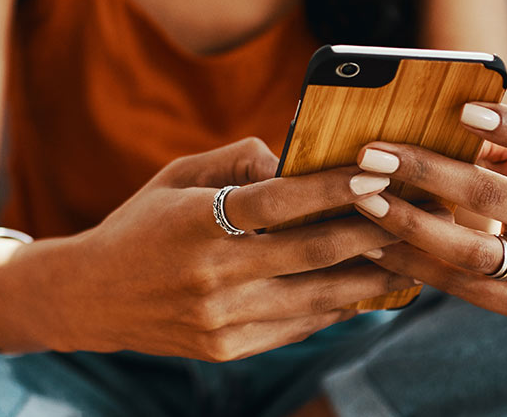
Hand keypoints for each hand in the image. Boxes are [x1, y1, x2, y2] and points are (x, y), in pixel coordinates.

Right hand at [0, 138, 415, 361]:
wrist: (90, 298)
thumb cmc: (141, 224)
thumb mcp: (176, 177)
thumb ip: (235, 161)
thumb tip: (293, 157)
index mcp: (196, 221)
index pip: (279, 202)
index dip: (333, 188)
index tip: (379, 172)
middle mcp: (211, 274)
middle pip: (312, 252)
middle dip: (371, 230)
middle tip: (416, 212)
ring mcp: (221, 318)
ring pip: (317, 296)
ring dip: (370, 275)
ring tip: (410, 255)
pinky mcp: (227, 348)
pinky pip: (299, 325)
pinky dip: (336, 305)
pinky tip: (366, 287)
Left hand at [350, 103, 506, 318]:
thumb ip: (492, 145)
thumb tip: (428, 122)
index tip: (464, 110)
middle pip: (492, 195)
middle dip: (425, 173)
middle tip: (372, 157)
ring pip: (470, 250)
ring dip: (409, 225)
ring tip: (364, 203)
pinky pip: (458, 283)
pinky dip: (410, 263)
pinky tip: (372, 245)